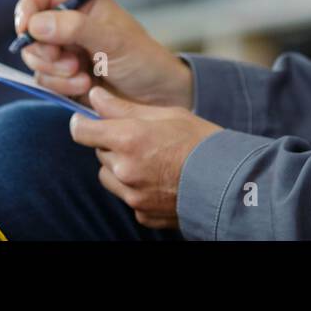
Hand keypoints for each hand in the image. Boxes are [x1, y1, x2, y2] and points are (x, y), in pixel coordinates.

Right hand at [13, 0, 192, 108]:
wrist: (159, 98)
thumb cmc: (143, 60)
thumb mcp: (113, 40)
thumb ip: (75, 28)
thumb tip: (35, 24)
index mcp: (82, 6)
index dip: (27, 9)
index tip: (25, 28)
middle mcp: (69, 27)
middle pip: (31, 31)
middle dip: (43, 50)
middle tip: (68, 62)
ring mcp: (66, 53)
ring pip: (36, 59)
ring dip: (55, 72)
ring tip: (83, 78)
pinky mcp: (65, 79)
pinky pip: (45, 81)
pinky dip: (61, 86)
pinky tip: (85, 88)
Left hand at [70, 85, 221, 228]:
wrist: (229, 182)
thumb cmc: (201, 142)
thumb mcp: (164, 114)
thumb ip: (123, 107)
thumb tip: (94, 96)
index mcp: (128, 139)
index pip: (81, 131)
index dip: (82, 123)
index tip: (86, 120)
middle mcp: (125, 169)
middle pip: (98, 152)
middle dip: (111, 143)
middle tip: (140, 138)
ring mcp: (132, 196)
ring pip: (108, 176)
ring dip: (118, 166)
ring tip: (149, 159)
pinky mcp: (142, 214)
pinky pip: (126, 196)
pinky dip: (135, 187)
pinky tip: (158, 179)